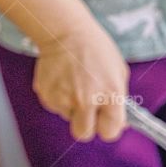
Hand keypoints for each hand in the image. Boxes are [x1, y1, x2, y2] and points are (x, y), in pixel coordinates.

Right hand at [32, 23, 129, 142]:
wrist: (67, 32)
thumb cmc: (97, 49)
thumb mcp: (118, 71)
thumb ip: (119, 99)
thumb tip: (118, 124)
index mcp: (110, 93)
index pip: (110, 131)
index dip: (109, 128)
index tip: (107, 122)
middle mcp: (86, 99)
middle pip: (83, 134)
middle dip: (87, 125)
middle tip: (89, 111)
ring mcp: (64, 98)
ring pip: (69, 118)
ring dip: (73, 107)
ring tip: (77, 82)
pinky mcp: (47, 96)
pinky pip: (56, 106)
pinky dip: (60, 97)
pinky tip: (65, 78)